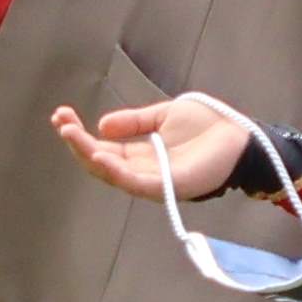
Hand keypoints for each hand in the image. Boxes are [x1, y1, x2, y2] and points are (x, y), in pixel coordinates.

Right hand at [50, 94, 261, 201]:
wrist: (240, 135)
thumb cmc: (208, 125)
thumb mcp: (163, 116)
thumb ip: (134, 123)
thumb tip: (102, 126)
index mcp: (141, 154)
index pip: (103, 148)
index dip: (80, 135)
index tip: (61, 115)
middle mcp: (143, 171)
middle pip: (102, 162)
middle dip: (78, 143)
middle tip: (61, 122)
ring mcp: (156, 181)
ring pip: (114, 174)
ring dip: (90, 155)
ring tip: (72, 136)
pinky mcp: (170, 186)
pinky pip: (137, 183)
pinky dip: (117, 171)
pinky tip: (99, 155)